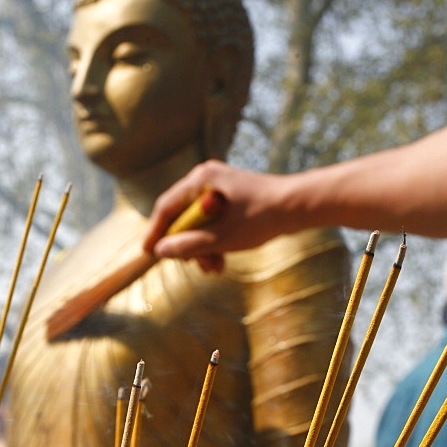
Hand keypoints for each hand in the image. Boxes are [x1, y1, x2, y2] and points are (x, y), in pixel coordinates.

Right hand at [143, 159, 287, 270]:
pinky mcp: (231, 199)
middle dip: (187, 246)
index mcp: (201, 179)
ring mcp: (219, 188)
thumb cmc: (262, 217)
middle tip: (195, 265)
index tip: (148, 253)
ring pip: (198, 223)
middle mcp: (207, 179)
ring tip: (215, 268)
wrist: (299, 207)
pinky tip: (222, 260)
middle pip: (182, 216)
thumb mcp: (222, 237)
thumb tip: (161, 251)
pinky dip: (214, 241)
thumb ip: (189, 245)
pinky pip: (212, 222)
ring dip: (203, 248)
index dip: (155, 232)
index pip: (166, 207)